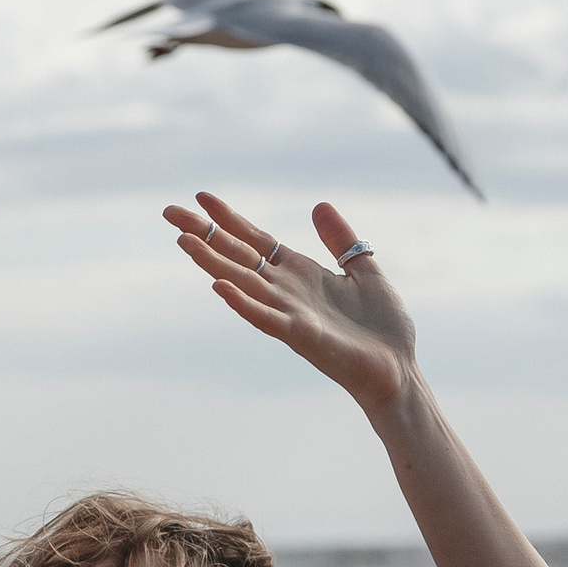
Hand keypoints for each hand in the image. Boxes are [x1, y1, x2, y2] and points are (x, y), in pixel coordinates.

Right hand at [165, 190, 417, 421]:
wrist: (399, 370)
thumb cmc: (383, 328)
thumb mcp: (365, 270)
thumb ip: (341, 241)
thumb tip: (318, 205)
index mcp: (299, 273)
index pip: (255, 240)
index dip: (229, 219)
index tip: (202, 197)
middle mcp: (286, 291)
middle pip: (237, 256)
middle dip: (203, 233)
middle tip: (168, 212)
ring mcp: (289, 313)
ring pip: (242, 283)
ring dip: (212, 262)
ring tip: (183, 241)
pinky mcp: (301, 335)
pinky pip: (265, 317)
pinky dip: (242, 302)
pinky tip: (219, 286)